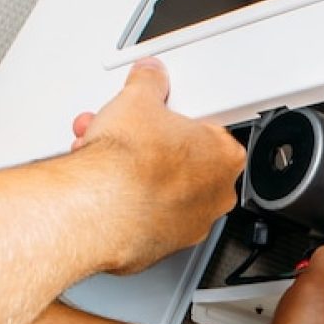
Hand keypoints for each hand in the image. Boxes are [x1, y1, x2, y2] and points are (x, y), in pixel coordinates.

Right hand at [70, 57, 245, 273]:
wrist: (98, 208)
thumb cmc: (129, 163)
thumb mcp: (138, 99)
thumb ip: (149, 82)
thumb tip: (149, 76)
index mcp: (224, 156)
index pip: (208, 130)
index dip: (176, 120)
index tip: (158, 116)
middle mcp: (215, 195)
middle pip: (182, 162)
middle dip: (149, 146)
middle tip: (124, 136)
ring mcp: (190, 225)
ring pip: (162, 191)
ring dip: (134, 174)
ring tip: (104, 159)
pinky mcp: (161, 247)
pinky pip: (145, 218)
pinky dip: (126, 204)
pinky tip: (104, 188)